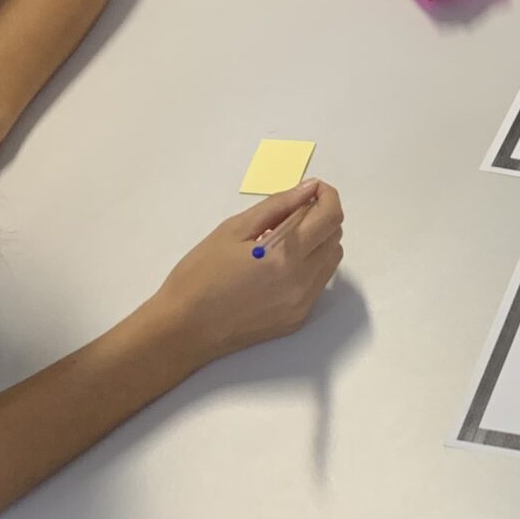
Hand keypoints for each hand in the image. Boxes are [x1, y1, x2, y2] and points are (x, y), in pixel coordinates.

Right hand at [146, 181, 346, 368]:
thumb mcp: (233, 230)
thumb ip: (277, 206)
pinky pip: (319, 282)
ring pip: (331, 259)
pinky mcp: (298, 318)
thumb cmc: (199, 275)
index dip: (327, 196)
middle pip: (335, 236)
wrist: (184, 330)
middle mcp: (302, 281)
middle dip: (321, 217)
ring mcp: (303, 303)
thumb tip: (309, 188)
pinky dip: (309, 265)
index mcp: (285, 255)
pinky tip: (278, 266)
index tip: (313, 189)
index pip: (330, 217)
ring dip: (318, 241)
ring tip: (282, 240)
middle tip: (290, 213)